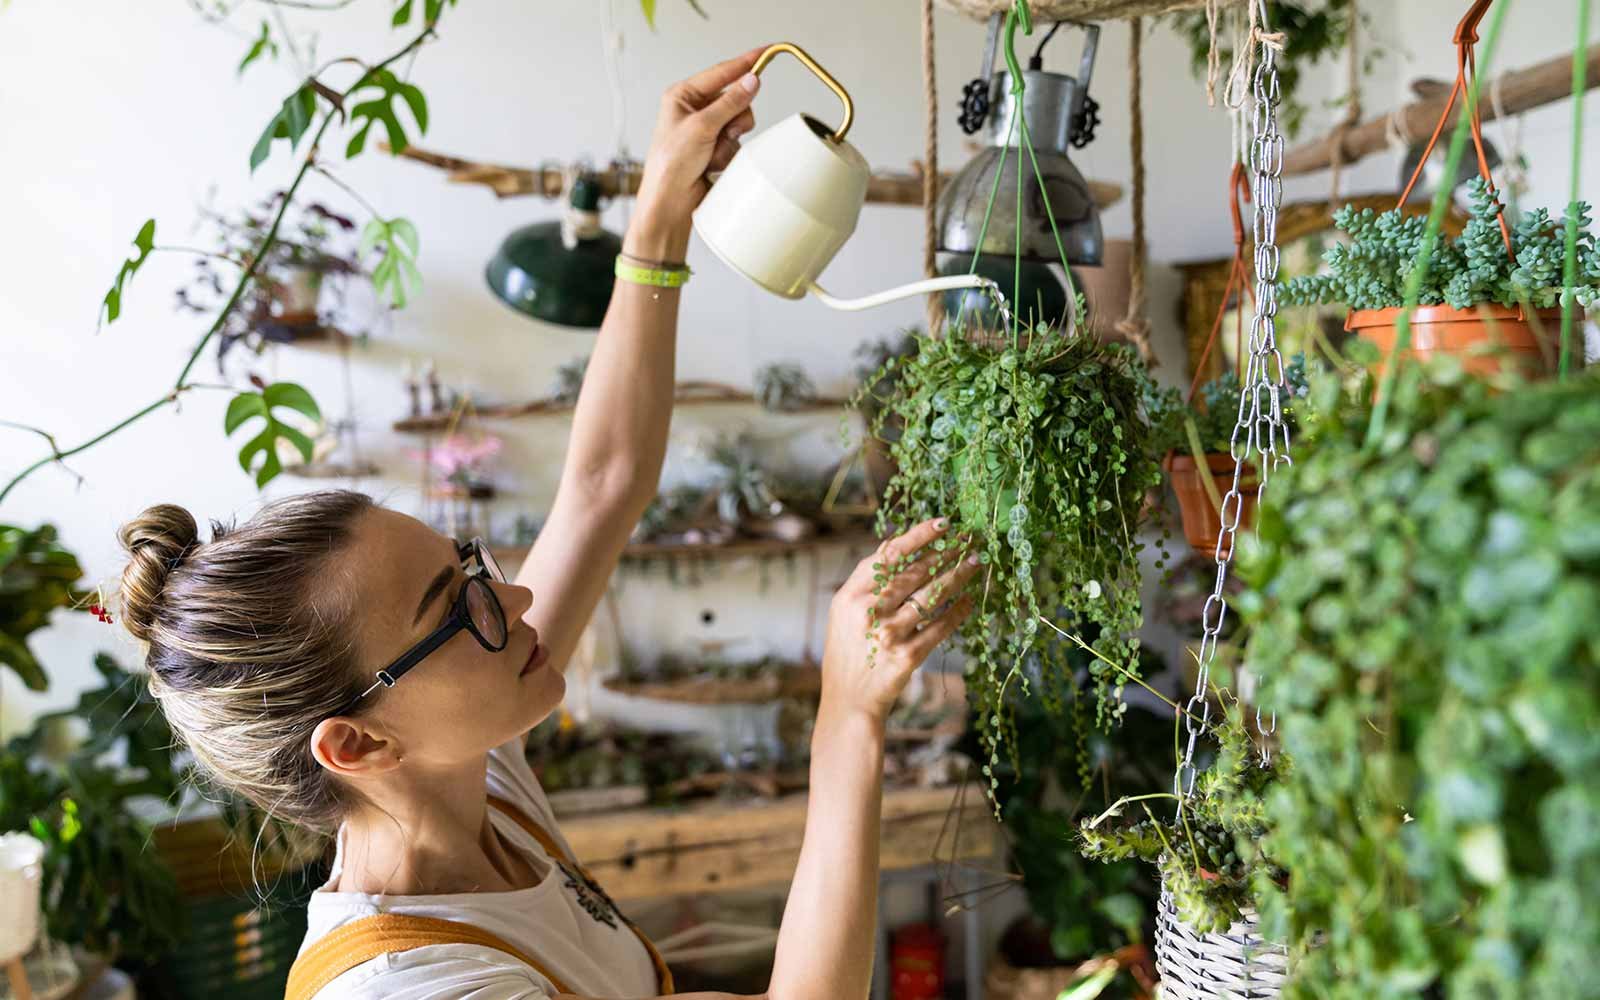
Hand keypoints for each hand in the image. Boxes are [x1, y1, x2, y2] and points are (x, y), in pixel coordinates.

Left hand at [628, 46, 764, 255]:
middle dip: (735, 118)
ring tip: (712, 154)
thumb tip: (751, 80)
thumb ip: (730, 102)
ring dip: (730, 141)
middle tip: (726, 132)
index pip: (721, 72)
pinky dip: (728, 155)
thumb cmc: (670, 165)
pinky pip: (737, 143)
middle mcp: (695, 110)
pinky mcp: (715, 149)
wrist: (670, 203)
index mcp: (683, 96)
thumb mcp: (702, 127)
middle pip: (736, 99)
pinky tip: (712, 165)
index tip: (767, 52)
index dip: (746, 63)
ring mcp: (706, 130)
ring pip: (740, 122)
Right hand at [819, 519, 978, 725]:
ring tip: (975, 563)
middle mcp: (868, 613)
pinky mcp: (907, 657)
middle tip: (969, 540)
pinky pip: (939, 628)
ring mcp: (888, 635)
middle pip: (914, 573)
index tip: (943, 523)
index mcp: (850, 596)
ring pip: (932, 597)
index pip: (889, 556)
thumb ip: (866, 579)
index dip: (918, 536)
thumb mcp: (845, 612)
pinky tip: (971, 600)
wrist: (848, 701)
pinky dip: (958, 612)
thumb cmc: (849, 651)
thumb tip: (892, 541)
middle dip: (946, 553)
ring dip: (957, 576)